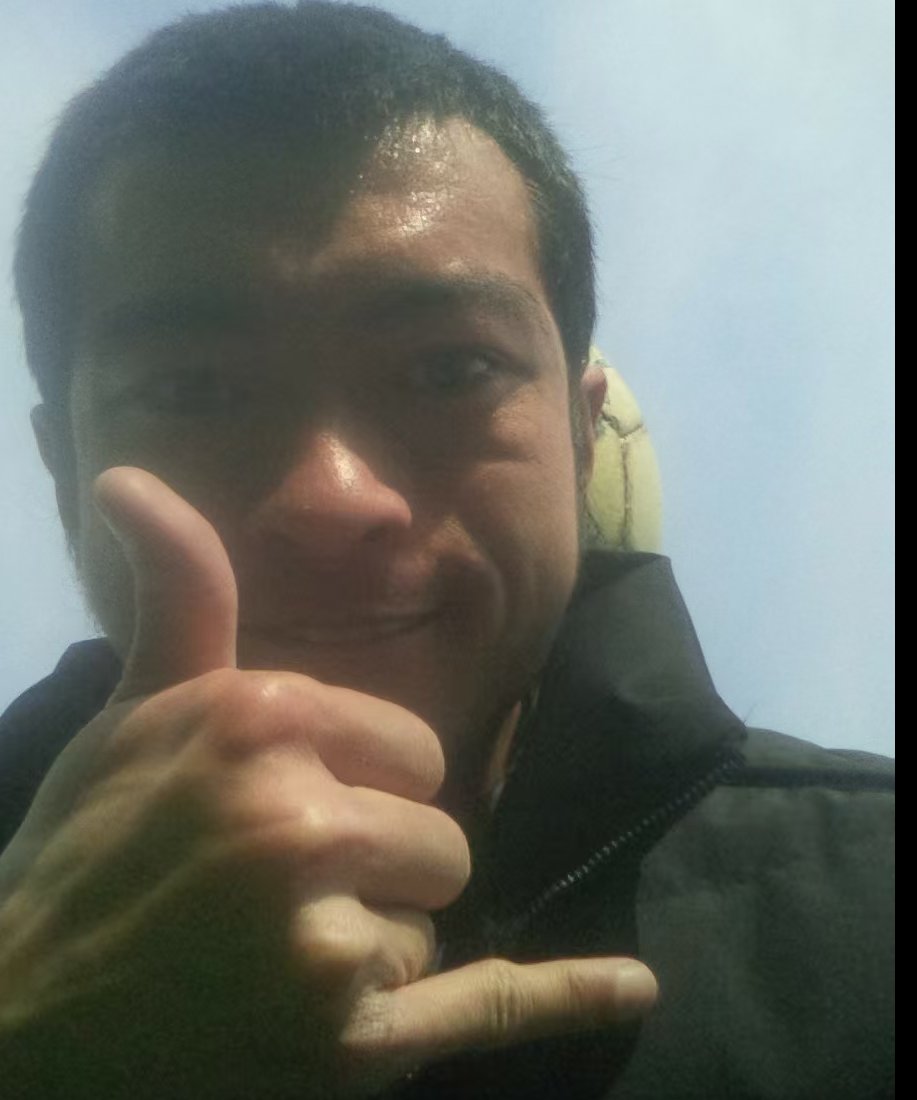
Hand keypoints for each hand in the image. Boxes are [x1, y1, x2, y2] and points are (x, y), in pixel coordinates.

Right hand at [0, 467, 656, 1097]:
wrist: (25, 1023)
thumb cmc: (83, 854)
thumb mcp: (134, 711)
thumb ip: (179, 594)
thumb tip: (132, 477)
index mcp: (262, 720)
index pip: (412, 747)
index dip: (363, 784)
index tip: (290, 814)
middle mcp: (298, 819)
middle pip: (440, 832)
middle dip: (382, 863)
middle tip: (279, 896)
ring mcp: (323, 938)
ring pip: (435, 920)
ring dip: (377, 943)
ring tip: (274, 962)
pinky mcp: (345, 1045)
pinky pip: (485, 1005)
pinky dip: (563, 997)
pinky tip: (634, 988)